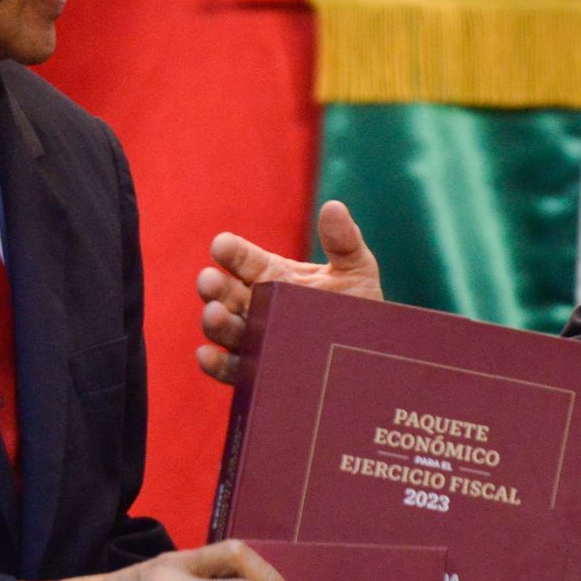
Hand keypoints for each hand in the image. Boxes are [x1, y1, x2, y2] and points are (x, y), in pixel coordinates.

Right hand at [195, 199, 383, 383]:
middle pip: (225, 293)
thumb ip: (344, 242)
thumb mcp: (356, 272)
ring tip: (214, 314)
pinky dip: (215, 364)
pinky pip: (232, 370)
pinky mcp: (258, 374)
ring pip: (225, 330)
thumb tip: (333, 207)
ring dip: (214, 322)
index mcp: (273, 275)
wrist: (373, 359)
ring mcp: (255, 340)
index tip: (221, 245)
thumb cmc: (359, 310)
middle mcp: (257, 307)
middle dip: (213, 287)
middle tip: (210, 281)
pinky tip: (207, 355)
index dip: (230, 251)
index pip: (243, 259)